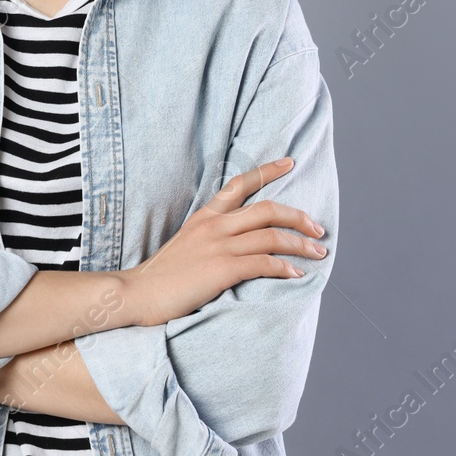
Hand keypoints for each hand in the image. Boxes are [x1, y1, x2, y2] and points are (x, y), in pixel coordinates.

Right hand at [118, 156, 327, 328]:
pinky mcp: (221, 269)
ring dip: (300, 244)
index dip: (267, 171)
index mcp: (204, 217)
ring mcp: (218, 246)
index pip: (239, 184)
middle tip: (318, 228)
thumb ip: (209, 238)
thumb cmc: (160, 276)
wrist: (136, 293)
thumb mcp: (185, 245)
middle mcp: (214, 226)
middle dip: (299, 216)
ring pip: (271, 235)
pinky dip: (285, 267)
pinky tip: (296, 274)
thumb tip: (235, 243)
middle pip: (267, 209)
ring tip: (318, 253)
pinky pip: (263, 262)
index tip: (290, 162)